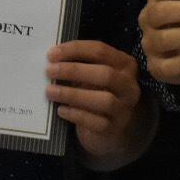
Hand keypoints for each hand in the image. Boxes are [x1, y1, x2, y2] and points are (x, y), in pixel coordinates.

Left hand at [46, 40, 143, 160]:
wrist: (108, 129)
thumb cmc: (96, 94)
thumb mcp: (93, 76)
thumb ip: (80, 65)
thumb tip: (52, 58)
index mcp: (125, 65)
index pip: (101, 51)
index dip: (76, 50)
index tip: (52, 54)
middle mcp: (129, 86)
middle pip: (106, 74)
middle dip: (74, 70)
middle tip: (49, 71)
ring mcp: (124, 109)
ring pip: (104, 100)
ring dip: (74, 94)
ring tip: (50, 92)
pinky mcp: (114, 129)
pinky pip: (96, 122)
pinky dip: (76, 114)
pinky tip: (61, 110)